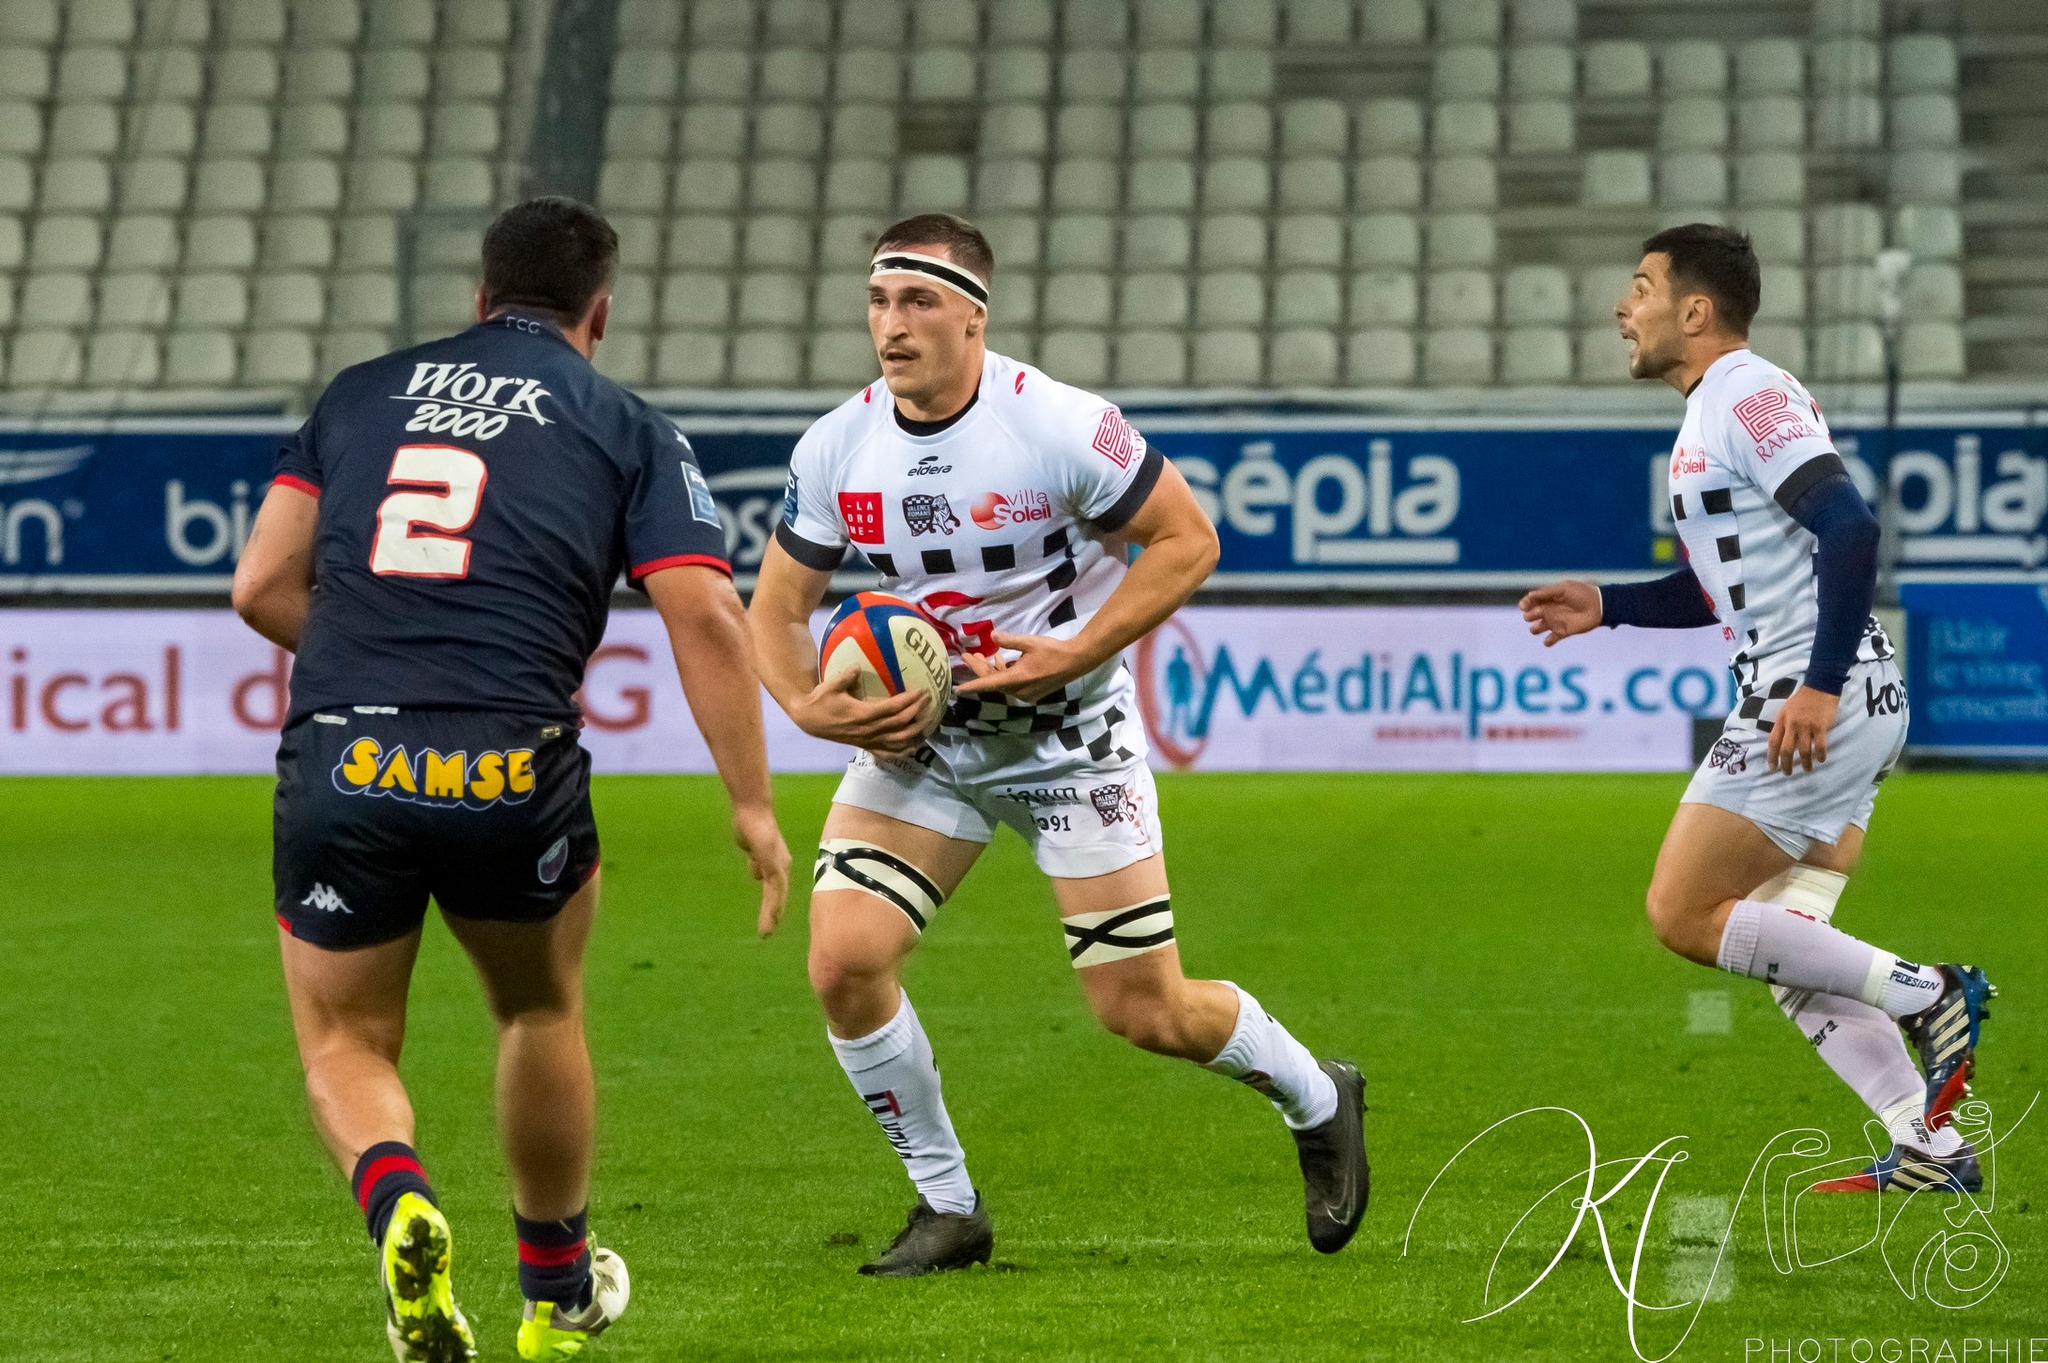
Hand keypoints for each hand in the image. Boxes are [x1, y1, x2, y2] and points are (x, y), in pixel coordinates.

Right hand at [730, 803, 790, 936]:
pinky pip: (775, 889)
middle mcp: (782, 866)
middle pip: (779, 895)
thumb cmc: (750, 825)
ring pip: (777, 896)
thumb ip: (756, 861)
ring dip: (771, 916)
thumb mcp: (753, 848)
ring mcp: (779, 865)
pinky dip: (772, 905)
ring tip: (765, 933)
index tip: (768, 921)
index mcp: (777, 863)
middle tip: (767, 933)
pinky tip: (769, 917)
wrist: (751, 810)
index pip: (777, 889)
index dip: (773, 905)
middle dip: (773, 914)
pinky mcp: (773, 864)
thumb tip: (757, 876)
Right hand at [793, 667, 932, 757]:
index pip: (893, 708)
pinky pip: (887, 753)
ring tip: (927, 720)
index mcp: (862, 714)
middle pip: (900, 723)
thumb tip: (858, 666)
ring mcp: (867, 740)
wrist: (809, 720)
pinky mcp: (865, 745)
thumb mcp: (831, 685)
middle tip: (928, 699)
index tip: (922, 691)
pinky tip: (913, 747)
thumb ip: (847, 676)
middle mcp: (868, 730)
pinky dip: (902, 752)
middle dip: (917, 711)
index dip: (909, 700)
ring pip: (898, 740)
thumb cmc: (821, 701)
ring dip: (915, 731)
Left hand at [955, 632, 1092, 704]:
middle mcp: (1019, 691)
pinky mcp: (1031, 693)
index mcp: (1017, 679)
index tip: (957, 691)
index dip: (972, 686)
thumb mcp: (1030, 642)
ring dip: (993, 670)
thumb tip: (993, 636)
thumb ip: (1010, 640)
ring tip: (981, 655)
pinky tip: (999, 660)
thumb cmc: (1052, 650)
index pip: (989, 684)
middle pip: (994, 682)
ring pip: (1003, 683)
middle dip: (980, 669)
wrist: (1075, 661)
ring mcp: (1026, 694)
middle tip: (967, 655)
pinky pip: (1012, 685)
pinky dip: (1004, 674)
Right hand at [1518, 580, 1602, 645]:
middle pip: (1530, 616)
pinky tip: (1550, 638)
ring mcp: (1555, 622)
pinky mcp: (1562, 632)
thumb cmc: (1582, 594)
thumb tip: (1530, 595)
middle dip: (1530, 616)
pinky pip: (1549, 641)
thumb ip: (1547, 592)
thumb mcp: (1564, 589)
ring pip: (1535, 629)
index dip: (1524, 604)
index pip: (1530, 602)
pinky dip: (1547, 642)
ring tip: (1543, 625)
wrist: (1599, 606)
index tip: (1525, 606)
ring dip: (1535, 629)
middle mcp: (1549, 610)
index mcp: (1548, 599)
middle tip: (1541, 612)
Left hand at [1767, 686, 1837, 774]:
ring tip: (1807, 769)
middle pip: (1786, 749)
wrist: (1819, 687)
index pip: (1773, 742)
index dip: (1771, 757)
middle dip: (1786, 764)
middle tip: (1787, 773)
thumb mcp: (1786, 710)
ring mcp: (1806, 726)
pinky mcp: (1820, 726)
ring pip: (1803, 750)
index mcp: (1781, 720)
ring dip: (1805, 763)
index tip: (1772, 768)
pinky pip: (1819, 745)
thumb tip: (1780, 743)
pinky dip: (1820, 755)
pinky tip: (1820, 760)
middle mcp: (1792, 724)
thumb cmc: (1802, 700)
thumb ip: (1783, 725)